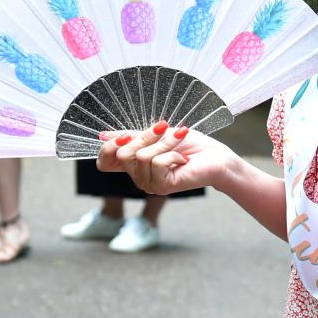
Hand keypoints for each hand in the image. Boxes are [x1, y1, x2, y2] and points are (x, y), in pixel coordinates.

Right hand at [97, 120, 233, 195]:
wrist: (215, 156)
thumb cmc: (189, 144)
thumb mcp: (156, 135)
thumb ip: (130, 136)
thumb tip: (102, 135)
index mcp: (134, 165)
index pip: (104, 163)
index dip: (107, 148)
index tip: (124, 135)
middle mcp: (138, 177)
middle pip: (122, 154)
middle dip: (144, 137)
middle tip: (164, 130)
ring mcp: (149, 184)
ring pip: (142, 156)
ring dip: (164, 143)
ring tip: (179, 143)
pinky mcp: (163, 187)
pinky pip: (157, 162)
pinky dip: (172, 153)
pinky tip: (183, 159)